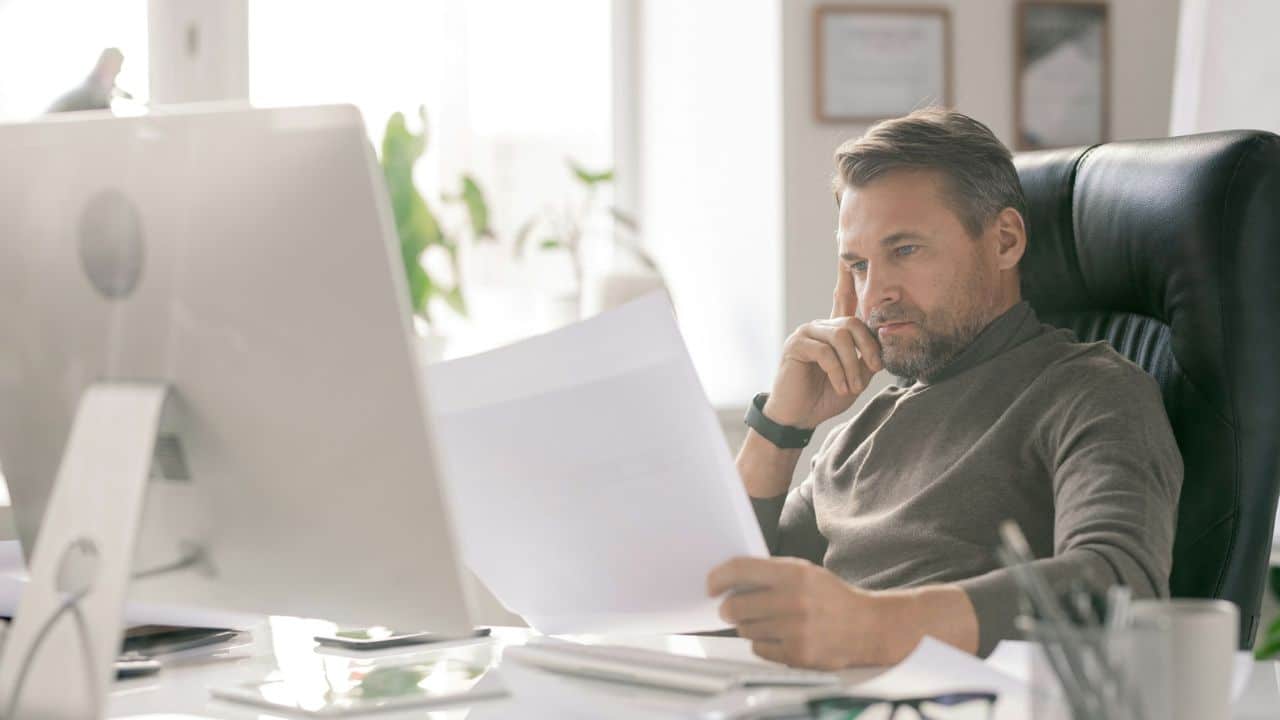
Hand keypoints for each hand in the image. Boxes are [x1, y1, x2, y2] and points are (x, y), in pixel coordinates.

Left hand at [707, 556, 890, 669]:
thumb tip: (729, 583)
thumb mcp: (805, 573)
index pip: (740, 570)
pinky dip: (763, 644)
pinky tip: (779, 636)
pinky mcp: (797, 654)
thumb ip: (770, 574)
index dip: (718, 578)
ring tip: (768, 622)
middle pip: (735, 606)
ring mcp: (795, 629)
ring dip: (748, 626)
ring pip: (745, 630)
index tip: (711, 586)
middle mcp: (793, 600)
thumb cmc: (832, 598)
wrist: (868, 627)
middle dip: (729, 609)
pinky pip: (759, 649)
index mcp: (794, 573)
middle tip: (731, 609)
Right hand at [765, 264, 880, 428]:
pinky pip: (825, 352)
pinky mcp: (796, 345)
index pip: (844, 298)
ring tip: (852, 386)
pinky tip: (840, 386)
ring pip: (841, 337)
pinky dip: (838, 372)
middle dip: (868, 348)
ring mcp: (806, 333)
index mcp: (834, 330)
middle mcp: (820, 326)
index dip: (846, 276)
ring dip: (853, 366)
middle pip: (853, 323)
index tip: (850, 255)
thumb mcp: (857, 377)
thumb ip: (868, 359)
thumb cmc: (826, 396)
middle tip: (872, 371)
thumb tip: (885, 343)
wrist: (799, 417)